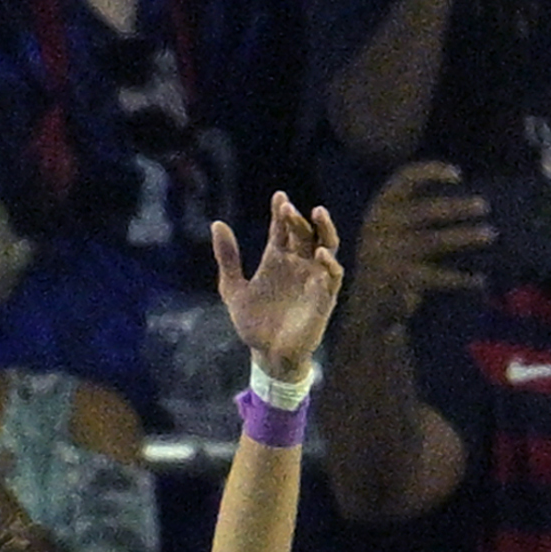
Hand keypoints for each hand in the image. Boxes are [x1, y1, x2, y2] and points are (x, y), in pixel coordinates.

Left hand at [216, 192, 345, 379]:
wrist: (267, 355)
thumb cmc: (253, 324)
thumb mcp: (233, 289)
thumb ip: (228, 258)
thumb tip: (217, 223)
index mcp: (277, 259)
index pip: (282, 229)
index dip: (281, 212)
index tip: (279, 197)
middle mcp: (298, 264)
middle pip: (304, 232)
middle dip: (297, 219)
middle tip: (286, 209)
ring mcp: (313, 278)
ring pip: (327, 245)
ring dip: (324, 229)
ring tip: (317, 213)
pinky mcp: (324, 297)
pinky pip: (333, 275)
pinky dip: (330, 263)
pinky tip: (320, 253)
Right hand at [346, 162, 493, 331]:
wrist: (367, 306)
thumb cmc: (392, 260)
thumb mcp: (395, 230)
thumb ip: (417, 211)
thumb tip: (470, 200)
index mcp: (380, 209)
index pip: (403, 180)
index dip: (430, 172)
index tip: (458, 175)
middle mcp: (379, 228)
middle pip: (423, 211)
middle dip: (457, 207)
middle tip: (485, 206)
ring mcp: (386, 255)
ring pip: (432, 241)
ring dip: (464, 236)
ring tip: (490, 234)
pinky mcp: (397, 281)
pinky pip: (435, 277)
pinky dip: (460, 279)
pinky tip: (480, 280)